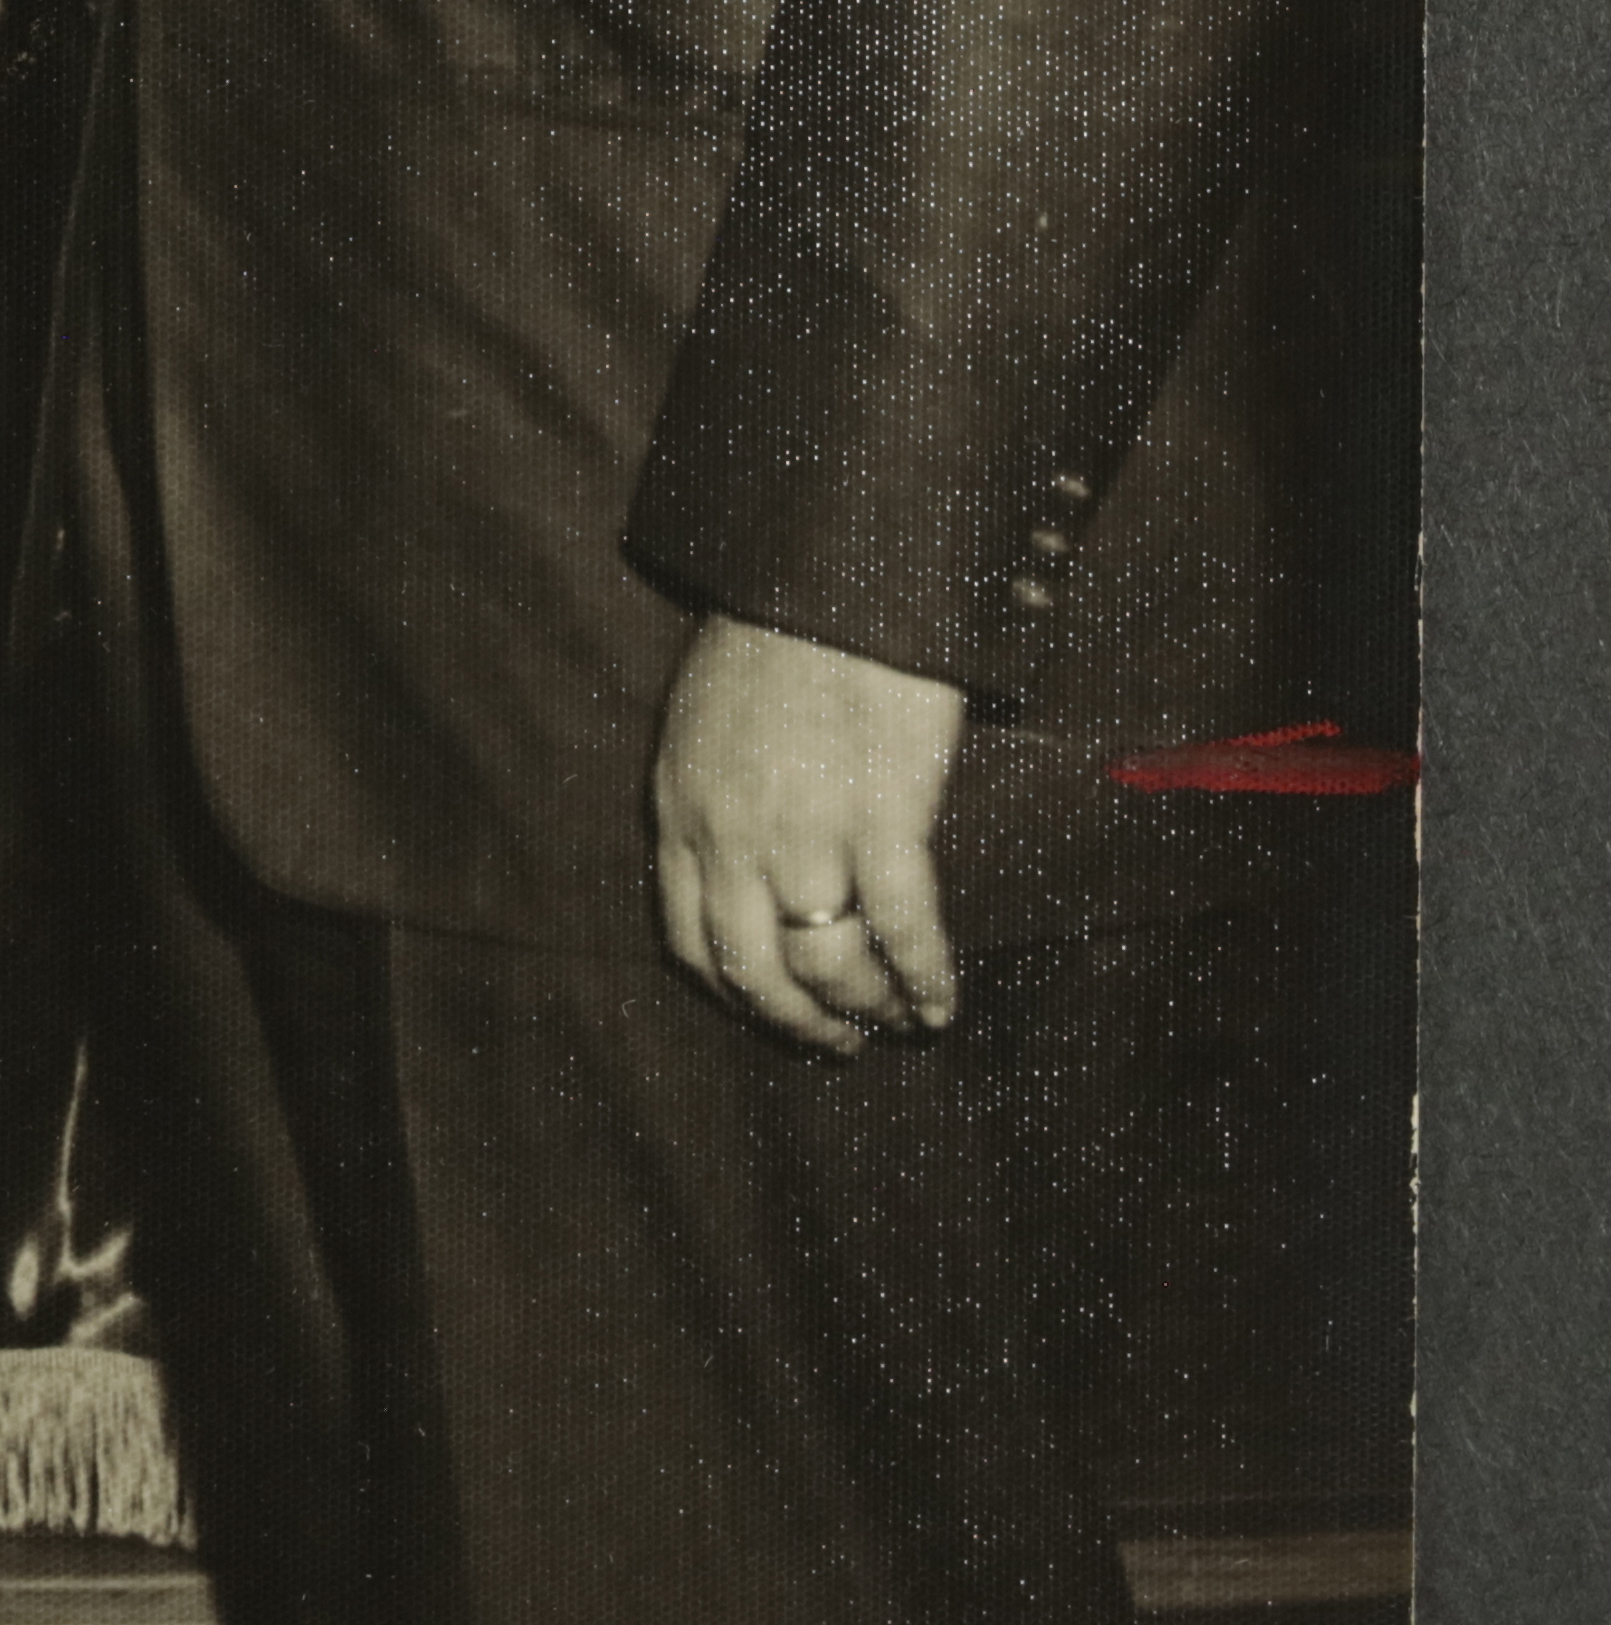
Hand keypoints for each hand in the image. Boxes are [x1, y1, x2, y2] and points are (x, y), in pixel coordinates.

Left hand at [652, 609, 974, 1050]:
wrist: (829, 581)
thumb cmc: (774, 641)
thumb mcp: (701, 722)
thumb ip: (712, 798)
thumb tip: (741, 863)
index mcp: (682, 810)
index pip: (692, 937)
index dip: (738, 992)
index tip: (776, 1012)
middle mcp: (731, 835)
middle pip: (756, 970)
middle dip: (801, 1020)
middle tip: (842, 1043)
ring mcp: (803, 831)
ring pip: (828, 963)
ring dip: (866, 1009)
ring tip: (898, 1023)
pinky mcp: (881, 818)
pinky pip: (901, 928)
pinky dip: (924, 979)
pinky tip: (943, 1004)